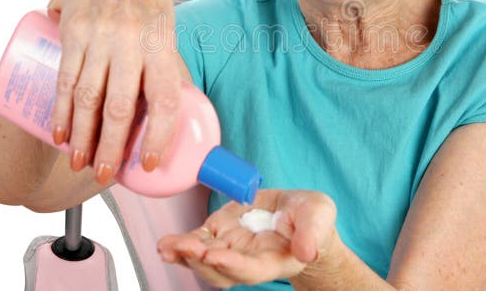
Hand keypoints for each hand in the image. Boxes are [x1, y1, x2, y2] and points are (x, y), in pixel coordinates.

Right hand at [47, 0, 185, 183]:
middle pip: (119, 104)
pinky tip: (60, 134)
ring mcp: (99, 36)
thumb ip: (165, 69)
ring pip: (88, 96)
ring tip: (79, 162)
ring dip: (82, 136)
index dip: (157, 134)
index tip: (148, 163)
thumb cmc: (146, 4)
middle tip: (106, 174)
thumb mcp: (165, 32)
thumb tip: (171, 116)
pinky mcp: (73, 32)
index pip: (164, 96)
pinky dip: (61, 111)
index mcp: (161, 43)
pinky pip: (65, 78)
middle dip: (111, 145)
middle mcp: (130, 41)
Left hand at [157, 189, 338, 287]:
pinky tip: (166, 245)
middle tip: (187, 247)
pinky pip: (197, 245)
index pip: (252, 269)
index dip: (233, 266)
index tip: (215, 256)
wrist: (300, 215)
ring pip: (204, 261)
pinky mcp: (220, 234)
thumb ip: (312, 232)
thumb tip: (307, 252)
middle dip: (201, 261)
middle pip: (221, 271)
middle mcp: (249, 261)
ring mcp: (232, 249)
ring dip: (185, 256)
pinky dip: (179, 247)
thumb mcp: (319, 216)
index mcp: (274, 260)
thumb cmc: (311, 218)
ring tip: (168, 246)